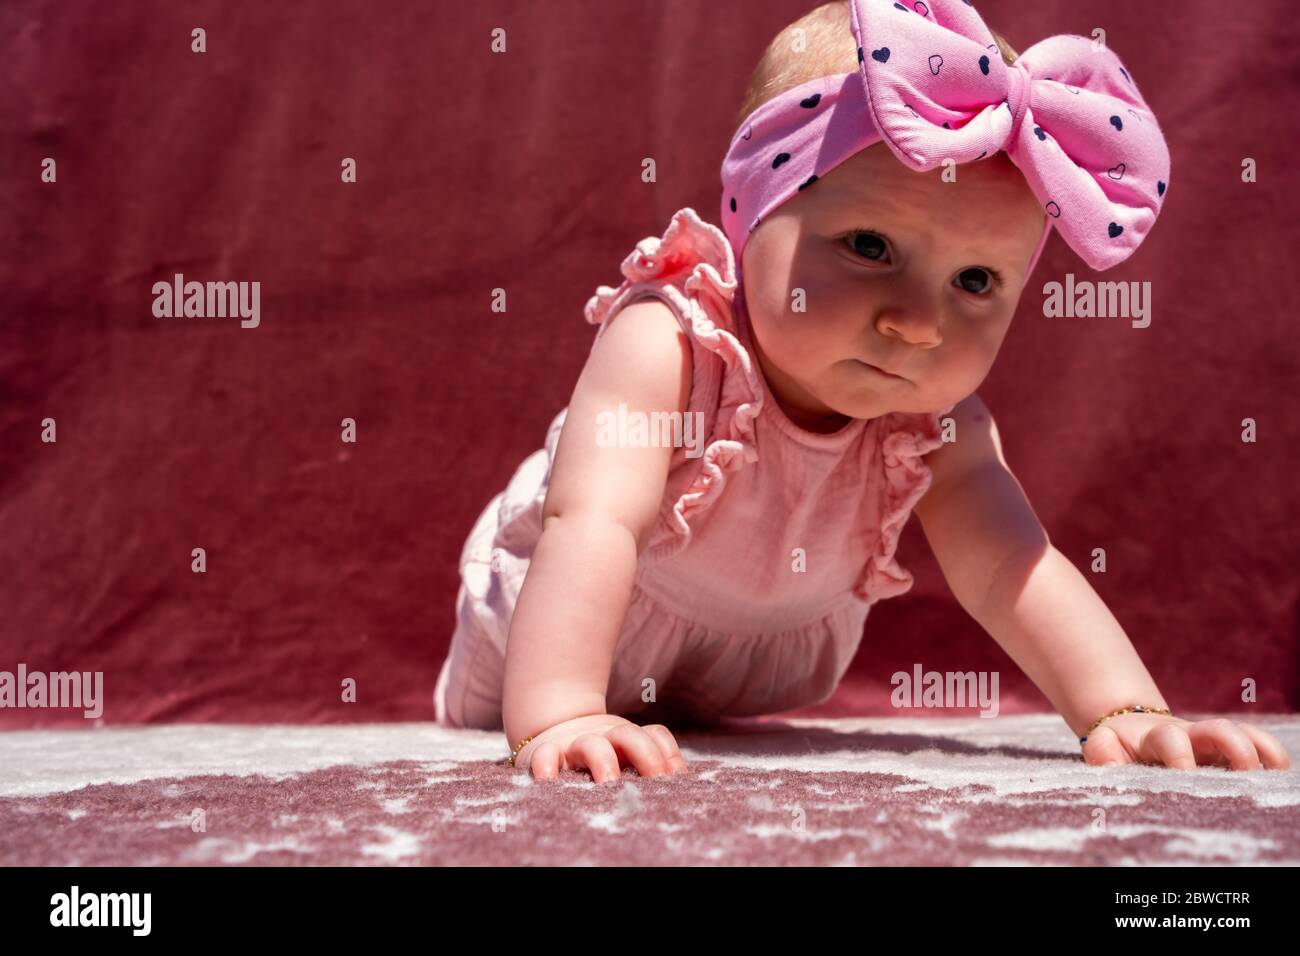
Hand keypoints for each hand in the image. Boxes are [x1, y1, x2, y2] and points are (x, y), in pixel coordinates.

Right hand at [511, 714, 689, 782]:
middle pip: (628, 735)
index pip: (654, 736)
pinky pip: (544, 756)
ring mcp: (574, 745)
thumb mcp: (625, 756)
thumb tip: (680, 785)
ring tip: (611, 783)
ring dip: (604, 761)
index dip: (669, 753)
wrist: (551, 726)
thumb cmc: (598, 757)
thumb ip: (648, 767)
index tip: (678, 778)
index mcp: (627, 740)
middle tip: (657, 782)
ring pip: (592, 744)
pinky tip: (549, 780)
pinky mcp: (543, 754)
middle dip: (647, 756)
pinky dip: (546, 766)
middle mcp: (603, 738)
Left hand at [1081, 714, 1290, 769]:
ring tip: (1267, 774)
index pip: (1171, 739)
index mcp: (1157, 736)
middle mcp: (1191, 735)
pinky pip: (1259, 743)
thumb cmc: (1118, 746)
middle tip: (1239, 776)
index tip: (1185, 774)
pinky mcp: (1228, 750)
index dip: (1180, 755)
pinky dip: (1272, 754)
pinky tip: (1276, 771)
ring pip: (1244, 734)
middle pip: (1219, 729)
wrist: (1131, 730)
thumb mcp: (1104, 746)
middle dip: (1233, 748)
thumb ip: (1103, 752)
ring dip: (1259, 751)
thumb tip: (1109, 764)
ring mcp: (1212, 741)